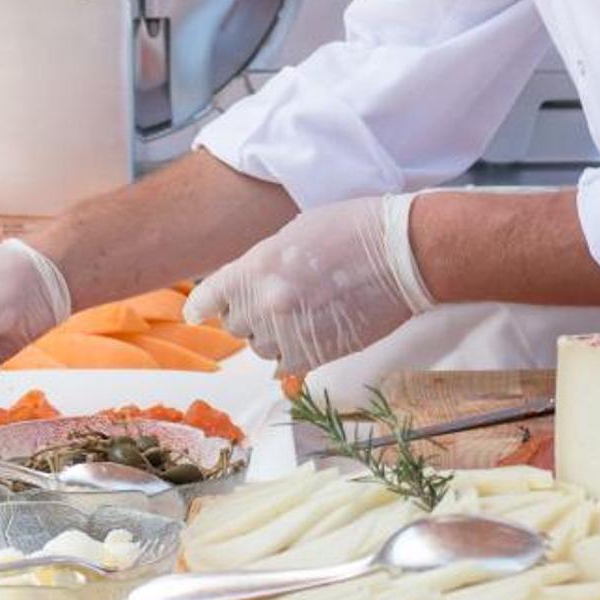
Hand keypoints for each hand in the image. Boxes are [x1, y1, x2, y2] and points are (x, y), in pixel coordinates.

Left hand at [184, 196, 433, 370]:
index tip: (199, 313)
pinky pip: (284, 368)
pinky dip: (291, 358)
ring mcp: (290, 333)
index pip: (208, 297)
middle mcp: (265, 304)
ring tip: (300, 317)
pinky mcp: (316, 354)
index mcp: (255, 267)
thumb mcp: (294, 233)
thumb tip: (252, 285)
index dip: (202, 306)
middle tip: (274, 303)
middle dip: (249, 316)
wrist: (400, 254)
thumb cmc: (353, 230)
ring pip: (260, 349)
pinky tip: (306, 341)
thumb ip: (264, 263)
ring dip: (272, 337)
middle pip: (235, 325)